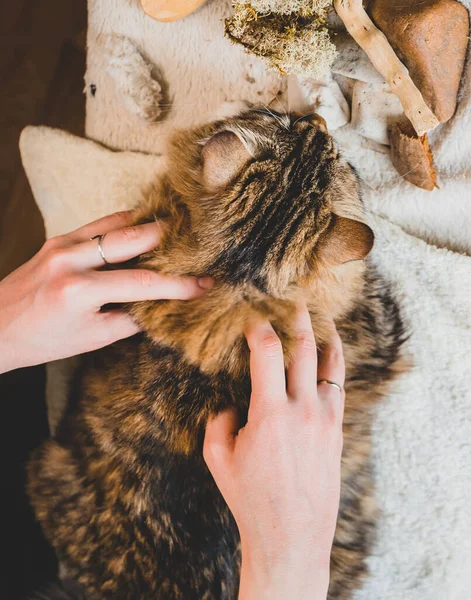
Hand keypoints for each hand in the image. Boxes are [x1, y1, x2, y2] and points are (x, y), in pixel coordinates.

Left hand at [0, 211, 211, 372]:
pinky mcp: (58, 238)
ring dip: (149, 224)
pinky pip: (99, 224)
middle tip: (199, 242)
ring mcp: (62, 243)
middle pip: (133, 237)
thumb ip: (131, 320)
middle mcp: (70, 259)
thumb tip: (164, 307)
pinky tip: (144, 227)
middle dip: (170, 239)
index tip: (205, 284)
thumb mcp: (92, 338)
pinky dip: (126, 224)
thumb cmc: (42, 340)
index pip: (143, 283)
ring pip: (117, 222)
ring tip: (179, 229)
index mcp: (80, 291)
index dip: (179, 285)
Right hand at [203, 306, 344, 599]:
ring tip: (319, 315)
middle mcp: (302, 409)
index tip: (252, 315)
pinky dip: (334, 362)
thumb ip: (219, 421)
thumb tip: (231, 403)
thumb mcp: (218, 459)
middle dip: (296, 318)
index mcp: (270, 412)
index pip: (267, 351)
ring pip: (329, 363)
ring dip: (322, 334)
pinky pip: (338, 385)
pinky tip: (331, 351)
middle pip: (303, 348)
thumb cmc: (250, 498)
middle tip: (291, 298)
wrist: (292, 534)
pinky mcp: (336, 430)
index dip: (258, 326)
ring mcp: (325, 418)